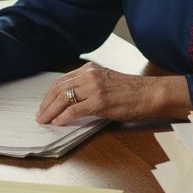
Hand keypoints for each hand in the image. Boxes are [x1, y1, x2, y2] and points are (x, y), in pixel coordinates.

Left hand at [37, 62, 189, 124]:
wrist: (152, 93)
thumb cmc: (134, 91)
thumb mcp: (108, 81)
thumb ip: (90, 86)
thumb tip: (73, 101)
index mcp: (91, 69)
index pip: (62, 80)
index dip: (50, 94)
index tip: (45, 104)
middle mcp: (90, 75)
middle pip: (59, 89)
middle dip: (46, 104)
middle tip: (40, 115)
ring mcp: (94, 88)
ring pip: (63, 99)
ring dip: (50, 112)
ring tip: (45, 120)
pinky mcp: (100, 102)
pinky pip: (74, 110)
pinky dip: (63, 117)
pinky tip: (58, 123)